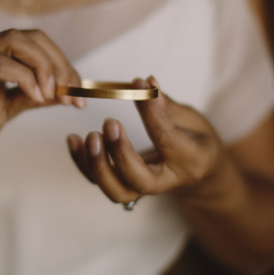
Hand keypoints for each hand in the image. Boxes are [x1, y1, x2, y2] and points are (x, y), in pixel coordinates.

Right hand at [0, 29, 82, 155]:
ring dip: (44, 66)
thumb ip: (32, 98)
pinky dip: (23, 77)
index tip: (79, 96)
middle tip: (72, 94)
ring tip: (52, 94)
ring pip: (17, 41)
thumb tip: (65, 94)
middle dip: (60, 64)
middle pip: (33, 37)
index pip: (39, 45)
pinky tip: (34, 97)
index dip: (64, 66)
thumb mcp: (6, 110)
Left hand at [66, 76, 224, 206]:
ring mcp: (144, 188)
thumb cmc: (196, 141)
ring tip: (89, 135)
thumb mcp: (193, 119)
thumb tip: (147, 83)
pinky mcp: (127, 186)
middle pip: (138, 180)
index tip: (138, 85)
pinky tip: (74, 140)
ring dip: (97, 165)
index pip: (165, 139)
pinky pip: (101, 183)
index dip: (149, 111)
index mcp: (190, 160)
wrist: (199, 172)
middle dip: (119, 153)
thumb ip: (167, 105)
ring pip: (117, 191)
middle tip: (109, 123)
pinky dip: (83, 163)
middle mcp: (167, 180)